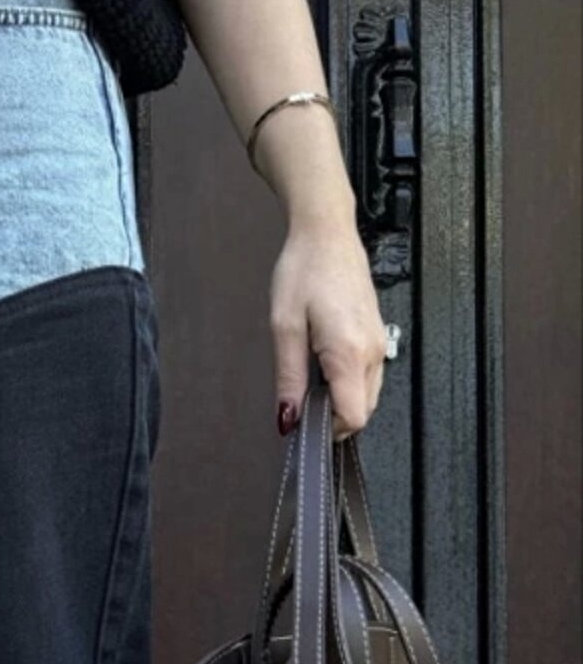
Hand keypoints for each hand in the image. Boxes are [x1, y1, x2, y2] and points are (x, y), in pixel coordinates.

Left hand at [269, 216, 390, 439]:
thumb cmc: (304, 270)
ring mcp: (379, 343)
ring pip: (368, 395)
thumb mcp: (284, 328)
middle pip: (364, 412)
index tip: (303, 423)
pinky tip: (325, 366)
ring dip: (341, 400)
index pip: (353, 417)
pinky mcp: (378, 335)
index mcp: (349, 352)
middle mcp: (372, 351)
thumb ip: (288, 378)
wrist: (327, 234)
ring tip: (311, 380)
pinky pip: (369, 375)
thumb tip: (288, 419)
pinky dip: (349, 383)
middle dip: (333, 418)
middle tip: (302, 402)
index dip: (327, 429)